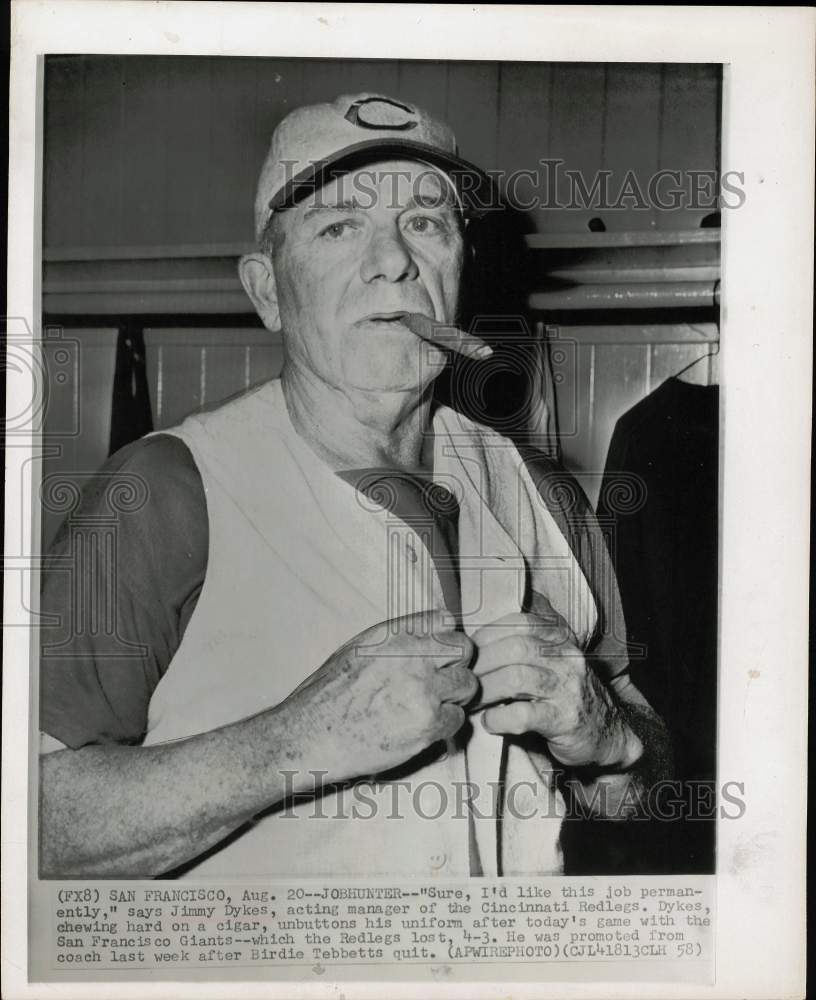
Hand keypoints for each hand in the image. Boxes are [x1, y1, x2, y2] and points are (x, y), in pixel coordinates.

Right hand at [287, 610, 477, 780]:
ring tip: (431, 705)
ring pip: (468, 685)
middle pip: (465, 650)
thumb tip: (431, 629)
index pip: (445, 621)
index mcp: (395, 635)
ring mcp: (424, 690)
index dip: (445, 638)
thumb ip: (398, 639)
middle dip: (456, 665)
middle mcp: (413, 657)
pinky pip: (457, 719)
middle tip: (442, 681)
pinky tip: (421, 727)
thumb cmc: (328, 695)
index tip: (439, 652)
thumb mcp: (359, 648)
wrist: (311, 735)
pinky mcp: (428, 724)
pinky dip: (444, 725)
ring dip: (455, 696)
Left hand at [470, 600, 641, 769]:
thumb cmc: (566, 693)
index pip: (518, 622)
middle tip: (464, 681)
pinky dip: (499, 718)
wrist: (608, 732)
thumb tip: (480, 638)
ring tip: (473, 702)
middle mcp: (567, 657)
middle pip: (514, 648)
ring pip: (516, 678)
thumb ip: (524, 642)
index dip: (487, 635)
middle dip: (481, 665)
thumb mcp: (552, 658)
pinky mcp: (565, 720)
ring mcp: (568, 688)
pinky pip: (524, 714)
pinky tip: (491, 722)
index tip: (470, 654)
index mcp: (560, 638)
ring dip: (486, 690)